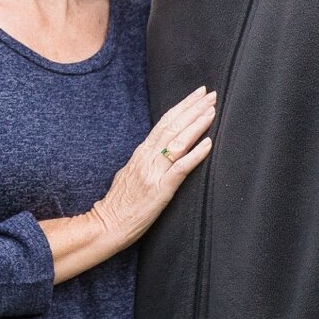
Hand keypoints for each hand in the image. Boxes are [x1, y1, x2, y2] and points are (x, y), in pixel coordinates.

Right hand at [39, 87, 216, 282]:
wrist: (106, 225)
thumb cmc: (118, 204)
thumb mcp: (128, 173)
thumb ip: (144, 160)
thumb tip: (157, 149)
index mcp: (141, 153)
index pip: (164, 123)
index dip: (182, 107)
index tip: (198, 94)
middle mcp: (147, 158)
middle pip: (172, 126)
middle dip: (193, 108)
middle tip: (211, 93)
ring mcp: (153, 173)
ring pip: (177, 142)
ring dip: (196, 124)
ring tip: (212, 111)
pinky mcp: (160, 190)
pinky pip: (180, 168)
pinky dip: (195, 154)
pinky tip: (208, 143)